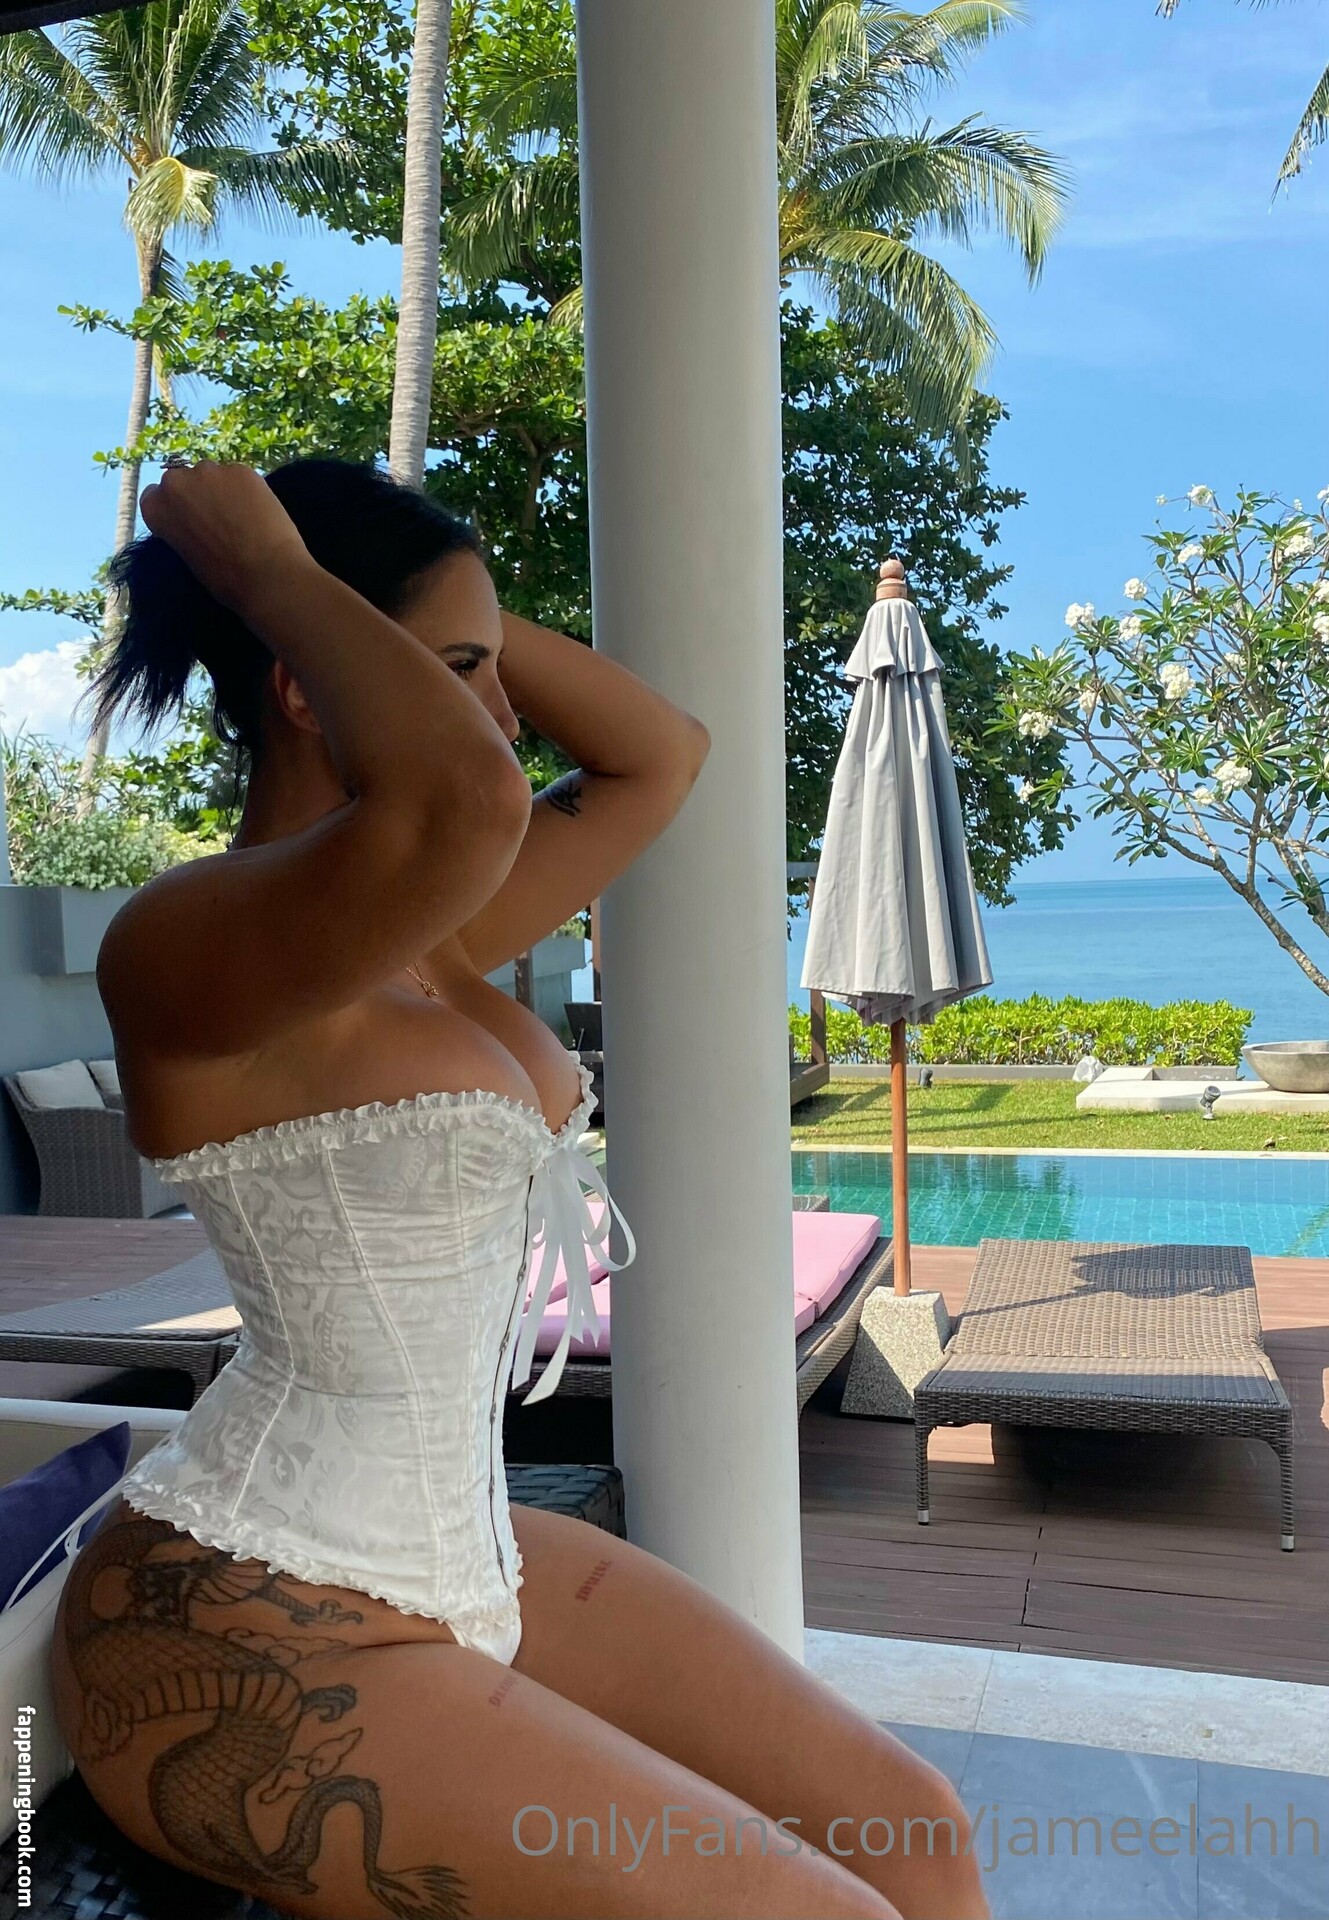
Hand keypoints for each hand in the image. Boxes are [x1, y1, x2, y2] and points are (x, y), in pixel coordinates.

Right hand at [139, 462, 314, 613]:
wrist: (267, 574)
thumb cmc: (224, 579)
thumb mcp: (189, 557)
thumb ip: (183, 531)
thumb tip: (195, 523)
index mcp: (155, 507)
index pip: (155, 495)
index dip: (173, 507)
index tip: (187, 519)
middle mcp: (175, 481)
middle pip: (182, 480)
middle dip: (196, 493)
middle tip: (217, 517)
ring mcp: (209, 470)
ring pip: (212, 474)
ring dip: (221, 488)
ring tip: (241, 515)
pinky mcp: (240, 469)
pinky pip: (239, 476)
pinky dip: (246, 489)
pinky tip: (258, 510)